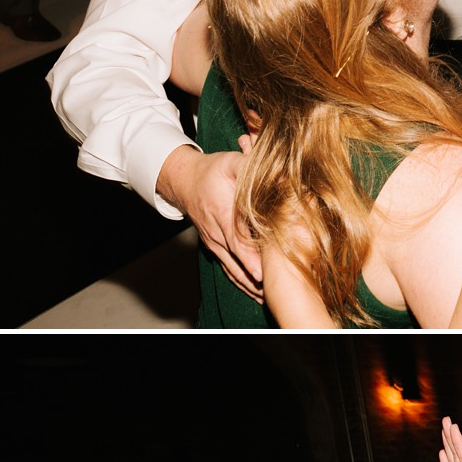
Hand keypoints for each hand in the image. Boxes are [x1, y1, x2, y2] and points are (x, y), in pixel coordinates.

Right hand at [157, 147, 261, 297]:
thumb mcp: (230, 163)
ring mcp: (215, 243)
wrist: (184, 181)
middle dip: (254, 279)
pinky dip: (241, 282)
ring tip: (268, 298)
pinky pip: (229, 269)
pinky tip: (255, 292)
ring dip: (249, 286)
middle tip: (273, 293)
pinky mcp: (215, 248)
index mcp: (222, 214)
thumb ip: (250, 166)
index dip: (249, 258)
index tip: (262, 274)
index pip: (237, 240)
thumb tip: (276, 171)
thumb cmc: (212, 171)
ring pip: (232, 270)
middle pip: (237, 261)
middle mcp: (217, 233)